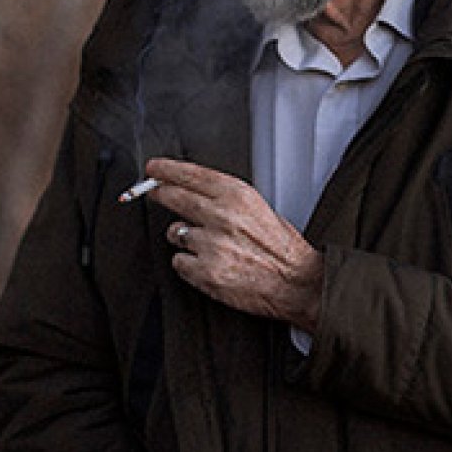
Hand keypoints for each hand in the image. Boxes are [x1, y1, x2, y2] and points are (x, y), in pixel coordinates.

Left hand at [144, 157, 323, 332]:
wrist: (297, 283)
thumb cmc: (282, 249)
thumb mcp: (260, 208)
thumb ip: (226, 198)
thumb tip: (193, 190)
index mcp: (239, 196)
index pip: (193, 174)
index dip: (168, 170)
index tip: (154, 168)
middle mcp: (222, 216)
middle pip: (173, 196)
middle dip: (160, 193)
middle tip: (156, 193)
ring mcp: (211, 244)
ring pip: (174, 232)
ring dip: (184, 237)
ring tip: (209, 245)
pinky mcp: (204, 271)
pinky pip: (179, 262)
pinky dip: (189, 264)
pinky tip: (210, 264)